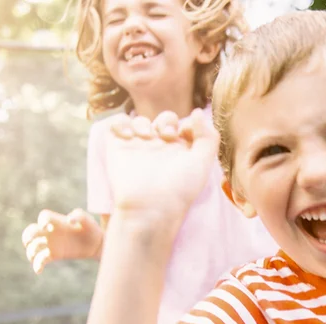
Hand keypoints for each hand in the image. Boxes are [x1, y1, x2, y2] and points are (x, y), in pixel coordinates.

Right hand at [21, 208, 103, 273]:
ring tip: (33, 257)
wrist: (95, 244)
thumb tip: (69, 220)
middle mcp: (50, 231)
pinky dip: (37, 265)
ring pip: (33, 246)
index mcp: (56, 221)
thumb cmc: (90, 228)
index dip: (41, 221)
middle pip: (31, 231)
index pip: (44, 217)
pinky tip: (38, 270)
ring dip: (30, 251)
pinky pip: (41, 259)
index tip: (46, 227)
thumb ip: (79, 215)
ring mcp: (51, 243)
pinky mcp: (54, 255)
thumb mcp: (87, 219)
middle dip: (27, 235)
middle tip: (30, 240)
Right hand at [105, 108, 218, 223]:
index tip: (185, 134)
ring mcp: (138, 147)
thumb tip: (198, 112)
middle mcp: (160, 149)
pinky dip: (121, 123)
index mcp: (181, 152)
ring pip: (140, 120)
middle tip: (167, 136)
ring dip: (144, 123)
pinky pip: (117, 124)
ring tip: (146, 137)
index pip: (185, 126)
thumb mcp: (203, 163)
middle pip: (164, 120)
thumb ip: (208, 137)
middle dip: (167, 122)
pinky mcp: (118, 148)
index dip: (187, 124)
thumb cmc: (179, 189)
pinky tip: (129, 136)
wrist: (149, 207)